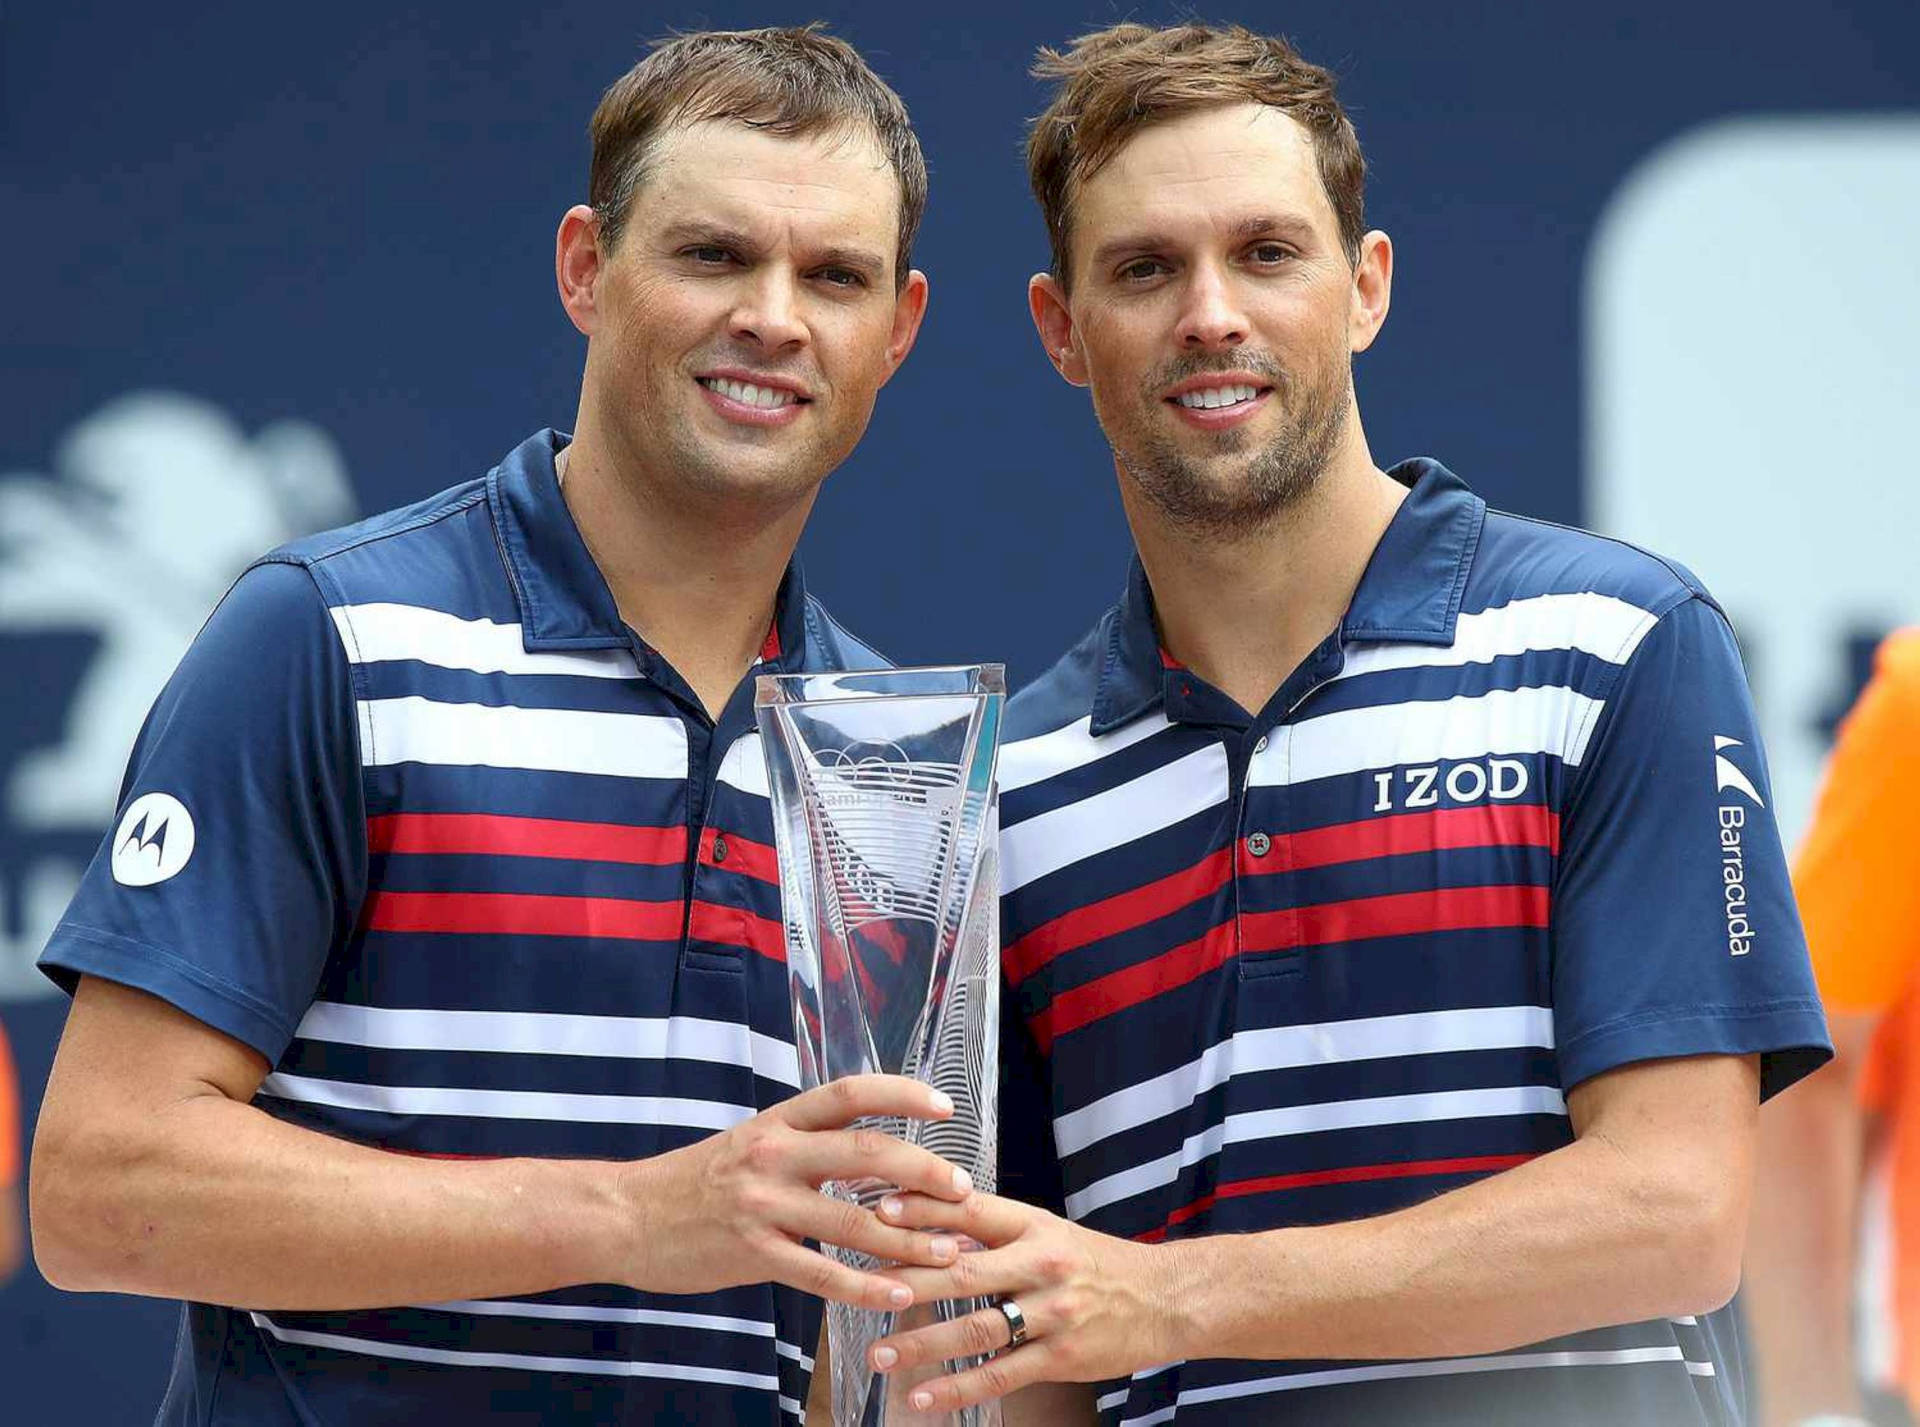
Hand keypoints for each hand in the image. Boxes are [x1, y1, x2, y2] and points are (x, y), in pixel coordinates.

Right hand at [624, 1075, 972, 1310]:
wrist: (625, 1215)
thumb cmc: (695, 1182)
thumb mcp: (751, 1144)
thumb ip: (806, 1145)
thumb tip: (874, 1153)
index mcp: (779, 1121)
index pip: (849, 1093)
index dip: (901, 1093)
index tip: (944, 1107)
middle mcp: (775, 1153)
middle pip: (865, 1152)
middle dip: (924, 1171)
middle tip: (963, 1190)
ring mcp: (763, 1203)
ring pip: (852, 1219)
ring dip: (908, 1240)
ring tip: (949, 1255)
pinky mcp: (751, 1252)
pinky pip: (821, 1273)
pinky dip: (865, 1287)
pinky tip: (896, 1296)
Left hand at [868, 1191, 1179, 1412]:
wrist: (1163, 1298)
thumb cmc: (1093, 1261)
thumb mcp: (1046, 1229)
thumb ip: (991, 1228)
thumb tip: (927, 1223)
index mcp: (1032, 1224)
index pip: (969, 1209)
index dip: (922, 1210)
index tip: (876, 1212)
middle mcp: (1040, 1263)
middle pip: (963, 1271)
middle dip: (908, 1281)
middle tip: (862, 1290)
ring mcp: (1051, 1312)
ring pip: (976, 1329)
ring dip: (922, 1344)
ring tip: (880, 1352)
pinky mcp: (1060, 1355)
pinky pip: (1000, 1373)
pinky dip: (957, 1388)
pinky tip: (923, 1396)